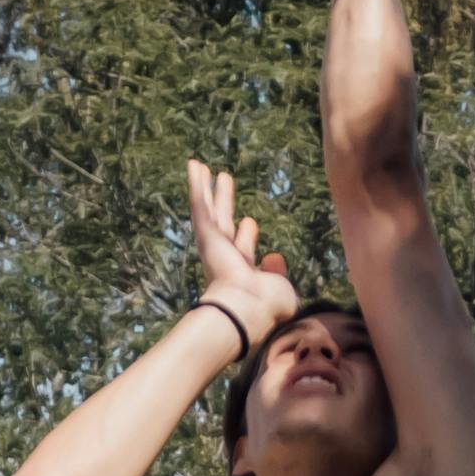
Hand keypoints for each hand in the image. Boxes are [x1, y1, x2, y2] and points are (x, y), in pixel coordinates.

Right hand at [184, 161, 297, 363]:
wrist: (246, 309)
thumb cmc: (267, 307)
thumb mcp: (281, 288)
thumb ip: (277, 273)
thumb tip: (274, 258)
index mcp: (242, 270)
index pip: (243, 248)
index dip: (247, 236)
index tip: (250, 222)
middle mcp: (224, 256)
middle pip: (223, 221)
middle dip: (223, 202)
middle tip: (223, 182)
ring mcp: (213, 244)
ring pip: (208, 208)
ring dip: (204, 187)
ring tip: (199, 166)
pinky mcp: (207, 234)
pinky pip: (200, 204)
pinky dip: (195, 185)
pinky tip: (193, 165)